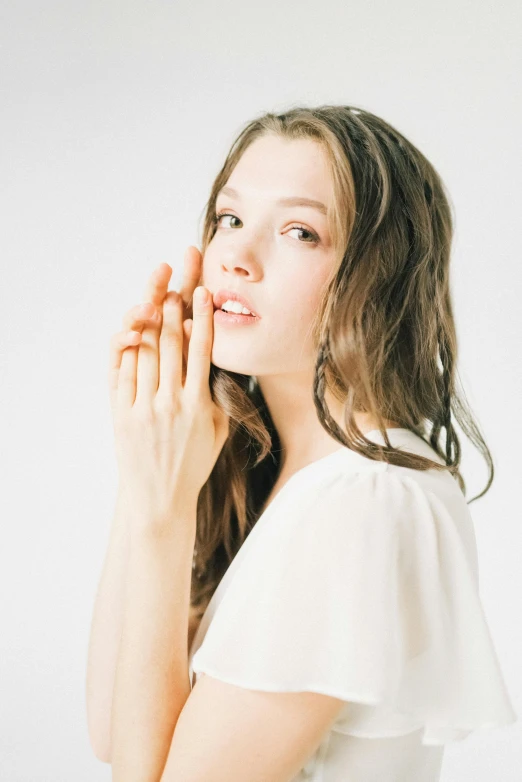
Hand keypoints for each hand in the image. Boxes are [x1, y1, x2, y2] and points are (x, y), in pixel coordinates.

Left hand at [108, 247, 229, 532]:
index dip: (202, 316)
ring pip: (146, 351)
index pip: (201, 350)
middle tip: (176, 276)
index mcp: (199, 404)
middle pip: (171, 341)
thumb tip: (214, 363)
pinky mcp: (122, 413)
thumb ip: (216, 396)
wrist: (159, 498)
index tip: (203, 291)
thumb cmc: (193, 464)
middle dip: (174, 304)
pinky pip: (123, 372)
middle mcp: (171, 402)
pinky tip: (132, 326)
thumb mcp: (218, 432)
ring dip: (150, 318)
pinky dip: (127, 346)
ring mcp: (144, 407)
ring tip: (156, 293)